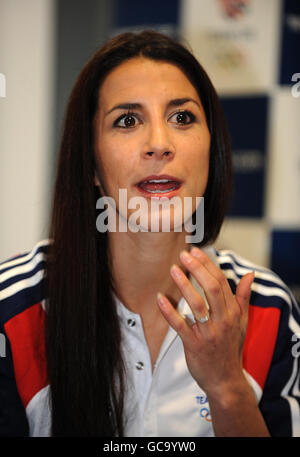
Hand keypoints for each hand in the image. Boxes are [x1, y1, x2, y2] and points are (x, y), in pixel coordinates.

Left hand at [157, 246, 254, 397]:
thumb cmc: (230, 347)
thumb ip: (243, 297)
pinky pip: (180, 325)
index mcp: (233, 312)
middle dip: (197, 269)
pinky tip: (160, 298)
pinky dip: (169, 311)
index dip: (208, 264)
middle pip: (211, 288)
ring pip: (196, 304)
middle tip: (184, 254)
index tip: (195, 251)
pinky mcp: (194, 345)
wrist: (225, 380)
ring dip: (184, 285)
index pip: (221, 282)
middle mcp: (223, 320)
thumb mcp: (242, 322)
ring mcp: (209, 333)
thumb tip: (249, 274)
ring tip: (173, 269)